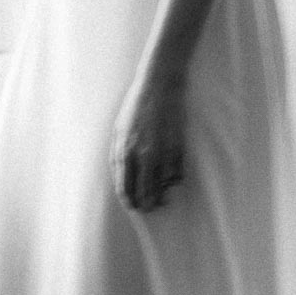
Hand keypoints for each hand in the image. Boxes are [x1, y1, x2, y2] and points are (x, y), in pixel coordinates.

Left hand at [110, 71, 186, 212]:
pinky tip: (171, 179)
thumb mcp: (118, 129)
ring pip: (162, 188)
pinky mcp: (178, 149)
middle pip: (144, 193)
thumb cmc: (136, 107)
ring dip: (161, 196)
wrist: (160, 86)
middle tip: (149, 208)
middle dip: (146, 205)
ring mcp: (162, 154)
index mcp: (124, 152)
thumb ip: (117, 154)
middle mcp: (143, 156)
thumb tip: (120, 176)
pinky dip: (174, 180)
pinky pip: (177, 175)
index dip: (129, 201)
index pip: (125, 188)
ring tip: (161, 199)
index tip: (133, 205)